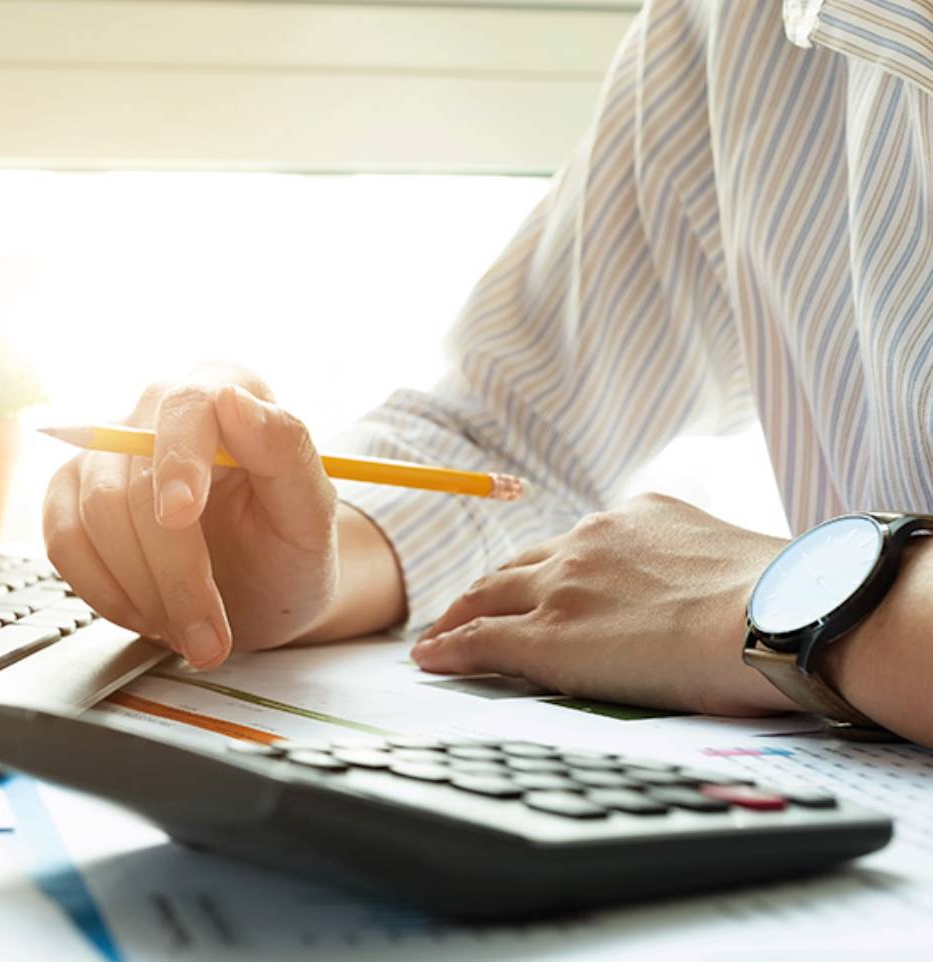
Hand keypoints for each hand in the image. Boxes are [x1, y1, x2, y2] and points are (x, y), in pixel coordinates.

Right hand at [42, 363, 339, 667]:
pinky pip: (63, 541)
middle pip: (135, 480)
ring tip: (189, 630)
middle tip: (210, 637)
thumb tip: (233, 400)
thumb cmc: (289, 550)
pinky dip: (103, 592)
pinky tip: (148, 614)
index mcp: (226, 387)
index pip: (187, 406)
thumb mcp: (312, 516)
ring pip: (94, 516)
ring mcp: (107, 451)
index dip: (179, 461)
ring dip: (141, 592)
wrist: (260, 590)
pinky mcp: (71, 494)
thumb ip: (287, 453)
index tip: (181, 516)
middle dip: (173, 571)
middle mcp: (158, 408)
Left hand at [412, 493, 794, 715]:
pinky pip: (479, 640)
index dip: (545, 569)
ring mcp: (562, 587)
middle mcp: (589, 541)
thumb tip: (710, 596)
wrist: (778, 615)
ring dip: (459, 616)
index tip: (531, 583)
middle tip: (468, 608)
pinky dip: (449, 648)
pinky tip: (431, 659)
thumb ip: (696, 569)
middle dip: (490, 588)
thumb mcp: (730, 561)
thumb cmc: (781, 603)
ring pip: (488, 597)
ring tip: (439, 634)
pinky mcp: (545, 636)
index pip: (574, 546)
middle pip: (519, 565)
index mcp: (638, 517)